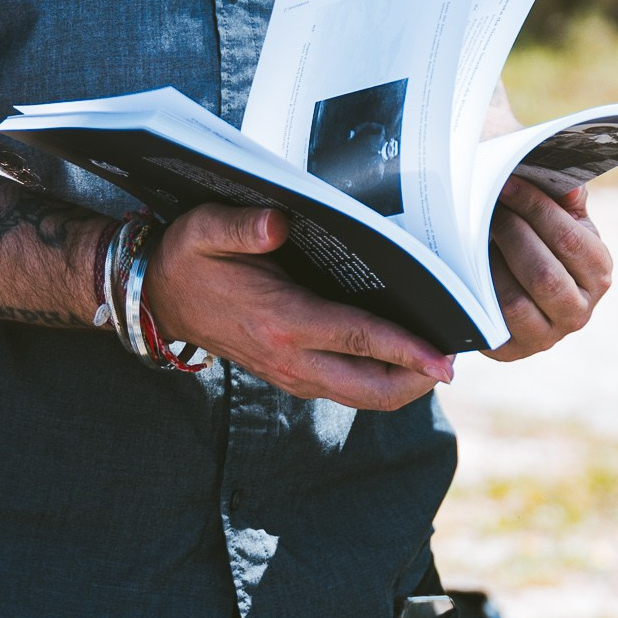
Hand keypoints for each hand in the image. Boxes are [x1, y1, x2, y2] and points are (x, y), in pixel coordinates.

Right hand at [147, 204, 454, 408]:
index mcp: (280, 322)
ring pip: (364, 396)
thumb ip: (241, 227)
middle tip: (457, 354)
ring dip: (405, 383)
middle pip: (372, 388)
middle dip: (419, 379)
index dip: (406, 351)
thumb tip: (279, 221)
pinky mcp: (293, 375)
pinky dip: (382, 378)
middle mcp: (291, 359)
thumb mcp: (205, 231)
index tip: (446, 360)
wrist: (160, 298)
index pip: (357, 340)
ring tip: (440, 354)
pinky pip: (348, 388)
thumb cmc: (190, 259)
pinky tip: (404, 354)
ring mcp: (293, 374)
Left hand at [481, 178, 613, 361]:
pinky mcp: (514, 350)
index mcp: (598, 274)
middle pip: (544, 274)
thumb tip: (568, 186)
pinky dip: (480, 290)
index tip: (507, 185)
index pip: (570, 239)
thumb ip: (567, 199)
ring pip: (516, 301)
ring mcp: (547, 336)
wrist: (520, 290)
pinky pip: (493, 321)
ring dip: (492, 264)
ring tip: (477, 235)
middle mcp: (580, 311)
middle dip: (512, 235)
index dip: (536, 208)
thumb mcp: (562, 219)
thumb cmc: (543, 244)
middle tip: (488, 210)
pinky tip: (471, 266)